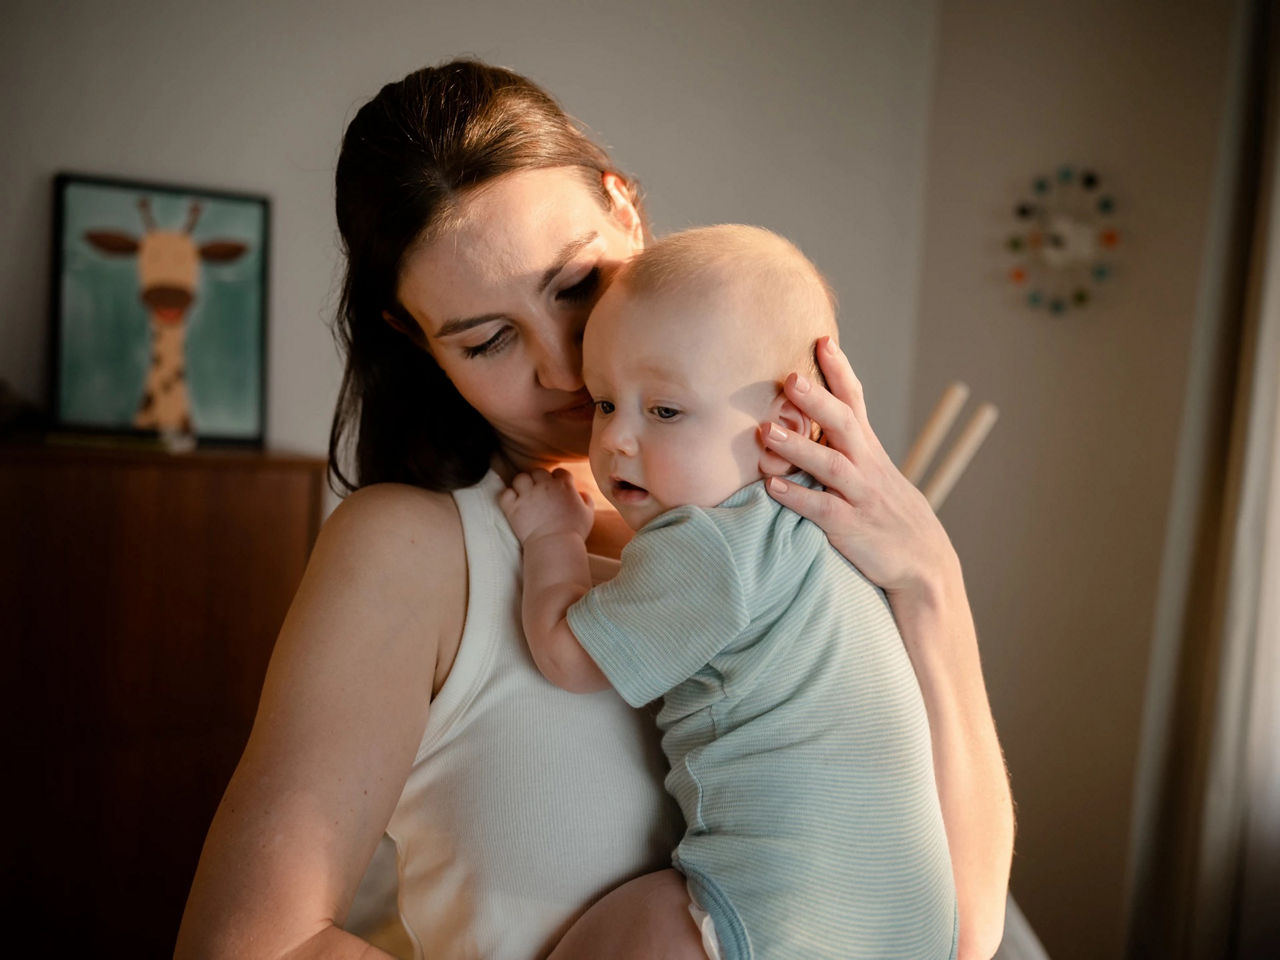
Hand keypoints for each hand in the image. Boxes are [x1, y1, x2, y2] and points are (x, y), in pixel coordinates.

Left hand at [499, 468, 594, 545]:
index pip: (559, 472)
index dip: (558, 478)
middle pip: (538, 472)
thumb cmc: (574, 531)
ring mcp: (527, 495)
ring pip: (520, 478)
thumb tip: (581, 493)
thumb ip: (587, 500)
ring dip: (523, 485)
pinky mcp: (513, 507)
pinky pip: (506, 493)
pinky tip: (514, 503)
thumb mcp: (588, 514)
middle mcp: (544, 486)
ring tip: (525, 494)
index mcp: (563, 485)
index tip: (557, 487)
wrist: (555, 545)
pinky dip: (509, 497)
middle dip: (539, 479)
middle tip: (540, 491)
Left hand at [760, 336, 960, 602]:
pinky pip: (823, 510)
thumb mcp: (876, 474)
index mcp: (870, 450)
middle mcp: (867, 467)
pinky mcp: (852, 529)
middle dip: (817, 400)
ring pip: (831, 466)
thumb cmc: (889, 514)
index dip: (840, 371)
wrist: (925, 564)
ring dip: (798, 447)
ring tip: (766, 431)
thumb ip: (847, 447)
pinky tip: (772, 486)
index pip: (856, 402)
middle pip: (844, 425)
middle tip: (789, 377)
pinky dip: (798, 497)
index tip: (823, 340)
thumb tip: (815, 419)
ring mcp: (861, 497)